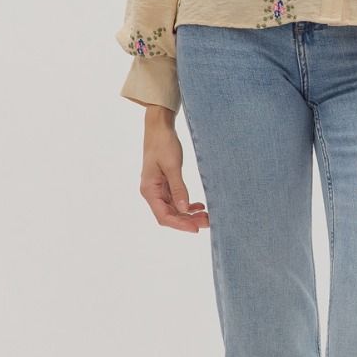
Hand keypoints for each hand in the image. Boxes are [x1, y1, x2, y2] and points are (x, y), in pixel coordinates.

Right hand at [140, 106, 209, 232]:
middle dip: (188, 221)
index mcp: (149, 190)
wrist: (159, 128)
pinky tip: (199, 206)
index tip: (196, 229)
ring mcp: (158, 189)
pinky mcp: (165, 184)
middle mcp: (152, 193)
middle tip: (208, 222)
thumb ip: (178, 188)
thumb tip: (184, 209)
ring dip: (189, 214)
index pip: (164, 216)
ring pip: (174, 209)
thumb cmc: (163, 144)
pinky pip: (176, 200)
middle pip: (170, 215)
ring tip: (207, 216)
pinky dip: (187, 205)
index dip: (180, 224)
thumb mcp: (172, 166)